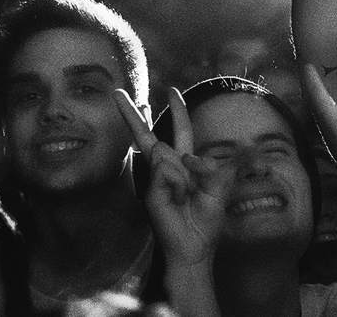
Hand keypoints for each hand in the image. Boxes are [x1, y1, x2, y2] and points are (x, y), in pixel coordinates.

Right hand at [115, 88, 228, 266]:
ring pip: (165, 154)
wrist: (196, 246)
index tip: (173, 90)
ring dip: (184, 175)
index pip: (181, 131)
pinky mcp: (150, 190)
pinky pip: (165, 170)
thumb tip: (188, 158)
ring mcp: (155, 179)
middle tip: (117, 92)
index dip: (178, 111)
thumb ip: (210, 167)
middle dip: (132, 113)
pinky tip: (178, 198)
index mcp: (185, 164)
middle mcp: (167, 168)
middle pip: (149, 134)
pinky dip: (178, 182)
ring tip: (186, 196)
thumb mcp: (219, 188)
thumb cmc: (207, 220)